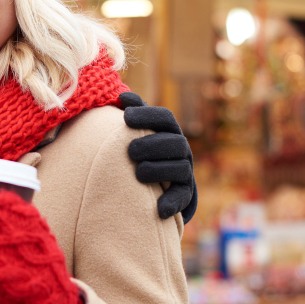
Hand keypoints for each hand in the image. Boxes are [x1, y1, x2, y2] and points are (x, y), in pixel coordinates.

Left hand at [119, 92, 197, 222]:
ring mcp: (184, 172)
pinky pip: (182, 198)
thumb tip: (120, 96)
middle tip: (130, 150)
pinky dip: (171, 202)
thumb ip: (131, 113)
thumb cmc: (140, 149)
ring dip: (159, 170)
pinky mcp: (184, 194)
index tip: (126, 116)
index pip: (164, 117)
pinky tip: (158, 207)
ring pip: (180, 168)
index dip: (147, 115)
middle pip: (175, 143)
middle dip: (152, 145)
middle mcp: (181, 149)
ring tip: (138, 174)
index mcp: (168, 131)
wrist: (156, 181)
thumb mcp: (137, 130)